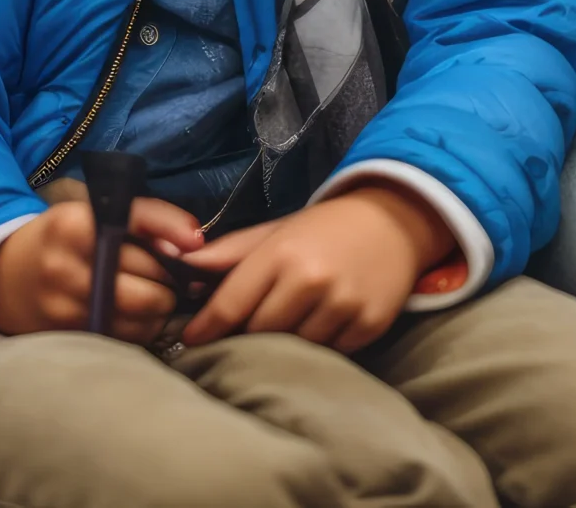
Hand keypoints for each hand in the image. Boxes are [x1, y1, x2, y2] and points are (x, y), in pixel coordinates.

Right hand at [0, 197, 204, 342]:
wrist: (0, 278)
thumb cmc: (59, 241)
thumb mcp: (89, 214)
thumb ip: (142, 221)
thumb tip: (194, 242)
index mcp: (74, 225)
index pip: (138, 223)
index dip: (174, 232)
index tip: (196, 244)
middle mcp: (68, 265)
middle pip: (149, 282)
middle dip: (171, 281)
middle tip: (172, 278)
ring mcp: (67, 306)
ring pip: (143, 316)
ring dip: (160, 310)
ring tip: (153, 297)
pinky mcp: (69, 336)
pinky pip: (126, 337)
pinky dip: (140, 329)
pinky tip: (133, 316)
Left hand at [177, 183, 453, 352]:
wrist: (393, 223)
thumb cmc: (322, 229)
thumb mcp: (274, 232)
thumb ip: (228, 253)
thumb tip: (182, 266)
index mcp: (282, 253)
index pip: (232, 303)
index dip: (207, 327)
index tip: (190, 340)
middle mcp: (311, 279)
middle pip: (259, 332)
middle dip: (246, 334)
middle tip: (241, 332)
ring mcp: (343, 305)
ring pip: (294, 347)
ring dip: (284, 343)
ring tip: (284, 327)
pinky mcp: (369, 325)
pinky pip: (330, 353)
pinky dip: (319, 347)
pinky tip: (319, 326)